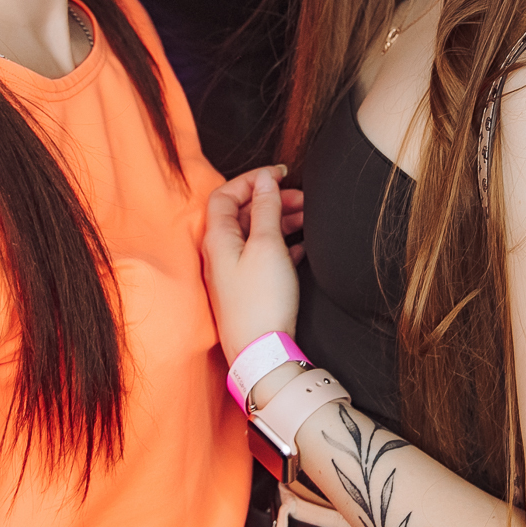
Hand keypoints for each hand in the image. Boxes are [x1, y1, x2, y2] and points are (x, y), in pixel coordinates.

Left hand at [202, 165, 306, 364]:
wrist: (261, 352)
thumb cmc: (261, 300)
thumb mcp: (267, 246)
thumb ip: (267, 209)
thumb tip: (266, 181)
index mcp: (217, 238)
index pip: (226, 194)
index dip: (252, 179)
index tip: (280, 175)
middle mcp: (220, 253)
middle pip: (242, 213)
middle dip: (272, 200)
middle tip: (302, 198)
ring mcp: (232, 272)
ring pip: (255, 234)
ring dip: (280, 221)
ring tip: (307, 219)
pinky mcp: (247, 289)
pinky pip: (263, 256)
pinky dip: (282, 245)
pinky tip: (303, 247)